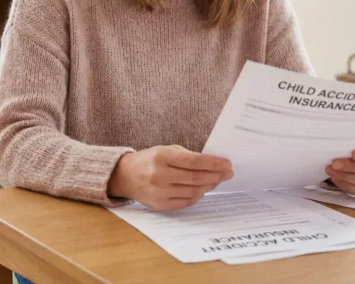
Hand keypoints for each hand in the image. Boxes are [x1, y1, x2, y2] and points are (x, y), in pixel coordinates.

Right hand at [107, 145, 232, 210]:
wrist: (125, 176)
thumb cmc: (150, 160)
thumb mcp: (165, 150)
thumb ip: (187, 155)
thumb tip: (213, 163)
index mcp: (161, 156)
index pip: (194, 161)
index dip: (213, 163)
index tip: (227, 163)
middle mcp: (160, 175)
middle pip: (196, 178)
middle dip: (216, 175)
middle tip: (228, 173)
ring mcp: (159, 192)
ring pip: (193, 191)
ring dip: (209, 186)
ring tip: (217, 180)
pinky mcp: (160, 205)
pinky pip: (186, 202)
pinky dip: (198, 196)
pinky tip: (204, 189)